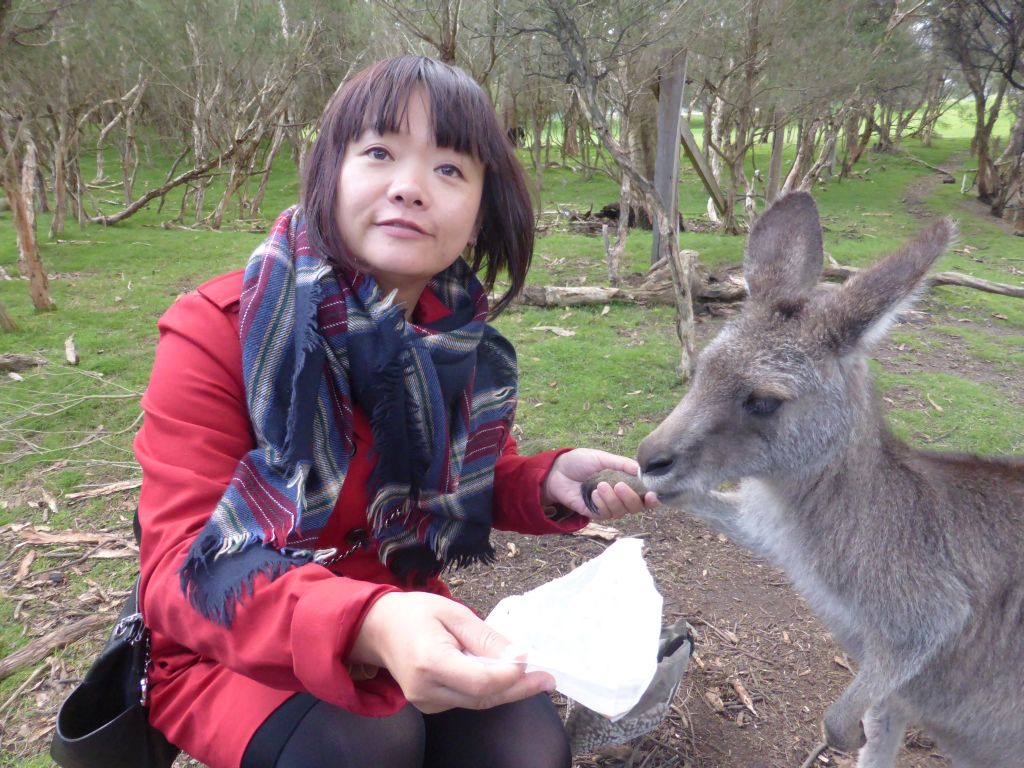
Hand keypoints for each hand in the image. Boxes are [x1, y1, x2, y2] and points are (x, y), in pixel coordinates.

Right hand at [349, 591, 554, 712]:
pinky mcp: (430, 706)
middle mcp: (426, 689)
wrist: (378, 629)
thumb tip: (519, 655)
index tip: (532, 660)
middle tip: (547, 677)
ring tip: (534, 676)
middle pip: (483, 697)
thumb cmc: (415, 613)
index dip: (510, 675)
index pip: (480, 680)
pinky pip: (467, 700)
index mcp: (430, 661)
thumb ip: (485, 638)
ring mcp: (426, 702)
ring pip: (478, 702)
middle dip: (518, 687)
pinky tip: (504, 677)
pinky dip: (489, 689)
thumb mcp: (453, 613)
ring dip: (507, 690)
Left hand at [542, 449, 657, 519]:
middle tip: (619, 485)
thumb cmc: (580, 462)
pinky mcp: (594, 513)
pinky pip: (605, 514)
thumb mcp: (602, 458)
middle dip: (630, 498)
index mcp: (625, 482)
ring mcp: (607, 506)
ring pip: (621, 511)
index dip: (652, 499)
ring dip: (612, 499)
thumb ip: (622, 464)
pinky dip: (602, 504)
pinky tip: (594, 493)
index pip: (645, 496)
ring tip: (600, 485)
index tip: (652, 494)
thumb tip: (641, 470)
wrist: (557, 471)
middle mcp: (619, 497)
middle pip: (636, 507)